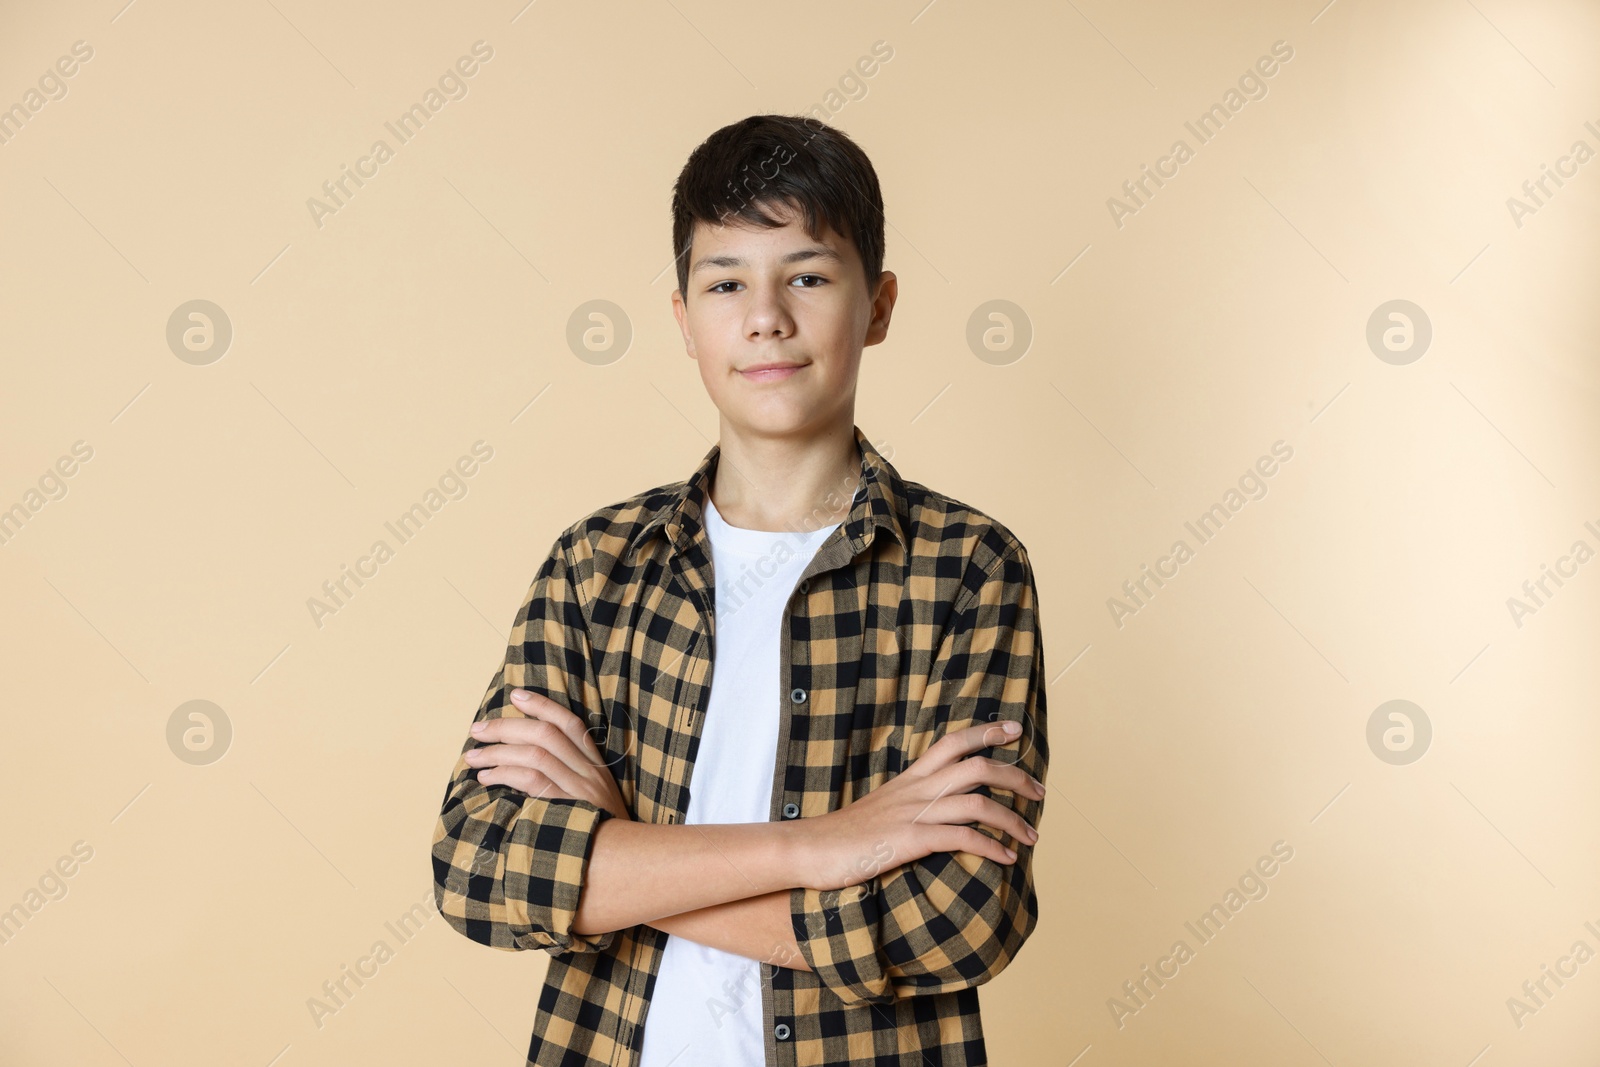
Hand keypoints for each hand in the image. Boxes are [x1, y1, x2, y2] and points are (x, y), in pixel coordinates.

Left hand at [465, 690, 630, 821]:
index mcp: (595, 764)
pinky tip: (486, 778)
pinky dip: (505, 774)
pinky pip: (533, 781)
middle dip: (506, 726)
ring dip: (498, 752)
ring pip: (535, 755)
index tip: (515, 695)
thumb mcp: (591, 798)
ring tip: (473, 757)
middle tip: (477, 730)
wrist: (623, 860)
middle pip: (546, 734)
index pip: (570, 723)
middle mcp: (590, 772)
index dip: (542, 705)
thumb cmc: (597, 830)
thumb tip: (521, 757)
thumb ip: (567, 776)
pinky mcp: (568, 809)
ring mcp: (580, 790)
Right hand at [793, 719, 1043, 892]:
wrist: (808, 849)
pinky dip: (991, 847)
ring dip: (1012, 818)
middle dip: (1014, 775)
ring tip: (1031, 836)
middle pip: (975, 766)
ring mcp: (913, 813)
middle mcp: (916, 789)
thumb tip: (935, 811)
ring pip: (977, 802)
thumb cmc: (843, 836)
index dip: (987, 733)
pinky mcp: (910, 841)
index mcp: (909, 779)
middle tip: (1039, 791)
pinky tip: (1006, 859)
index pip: (953, 743)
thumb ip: (909, 805)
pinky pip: (962, 838)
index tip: (1015, 731)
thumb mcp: (881, 810)